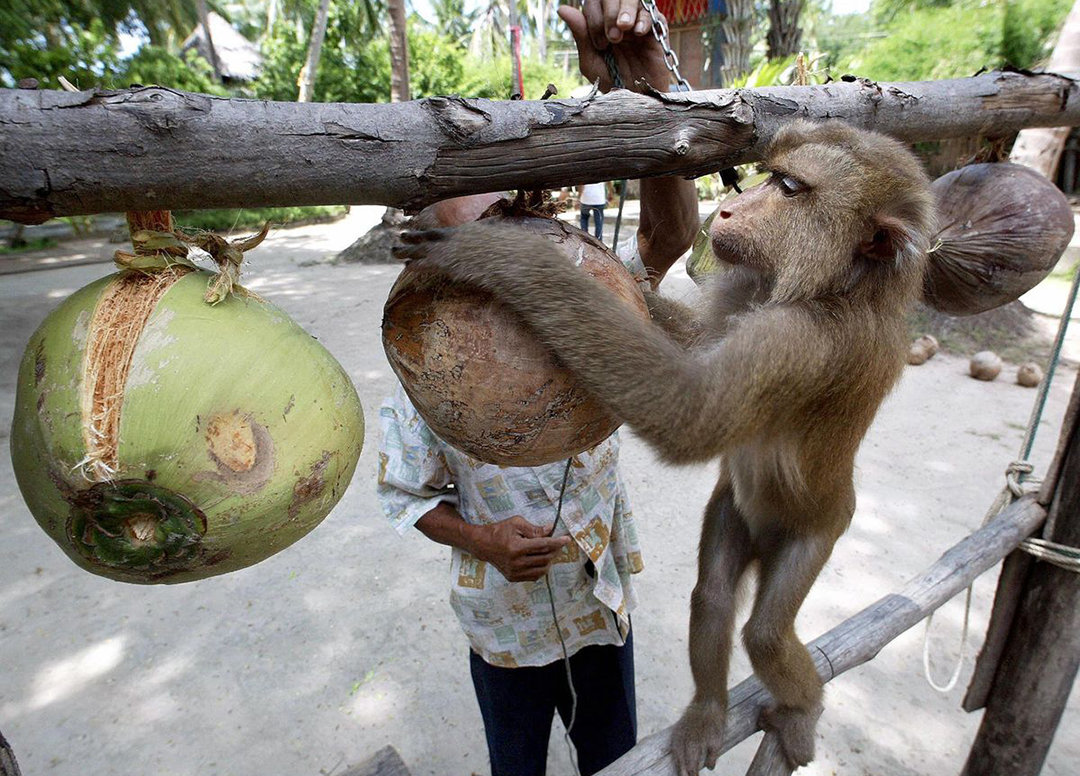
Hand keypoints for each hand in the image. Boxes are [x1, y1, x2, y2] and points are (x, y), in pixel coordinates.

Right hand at [471, 516, 570, 581]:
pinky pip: (534, 576)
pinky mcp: (513, 578)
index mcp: (516, 547)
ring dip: (549, 560)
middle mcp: (516, 562)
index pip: (543, 545)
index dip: (557, 542)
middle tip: (557, 543)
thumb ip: (535, 528)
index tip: (567, 539)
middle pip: (545, 558)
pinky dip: (541, 568)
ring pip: (542, 569)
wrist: (483, 545)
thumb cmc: (499, 531)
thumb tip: (550, 529)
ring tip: (549, 551)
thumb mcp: (516, 523)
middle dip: (554, 550)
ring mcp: (514, 572)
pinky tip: (539, 559)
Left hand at [558, 0, 673, 92]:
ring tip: (624, 29)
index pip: (594, 1)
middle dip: (610, 13)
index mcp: (600, 23)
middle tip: (612, 38)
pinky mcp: (656, 31)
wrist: (635, 101)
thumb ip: (581, 34)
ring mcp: (637, 23)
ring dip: (626, 10)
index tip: (599, 44)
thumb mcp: (591, 61)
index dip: (595, 17)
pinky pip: (652, 13)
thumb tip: (562, 9)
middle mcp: (618, 19)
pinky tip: (638, 32)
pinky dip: (644, 19)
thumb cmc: (611, 82)